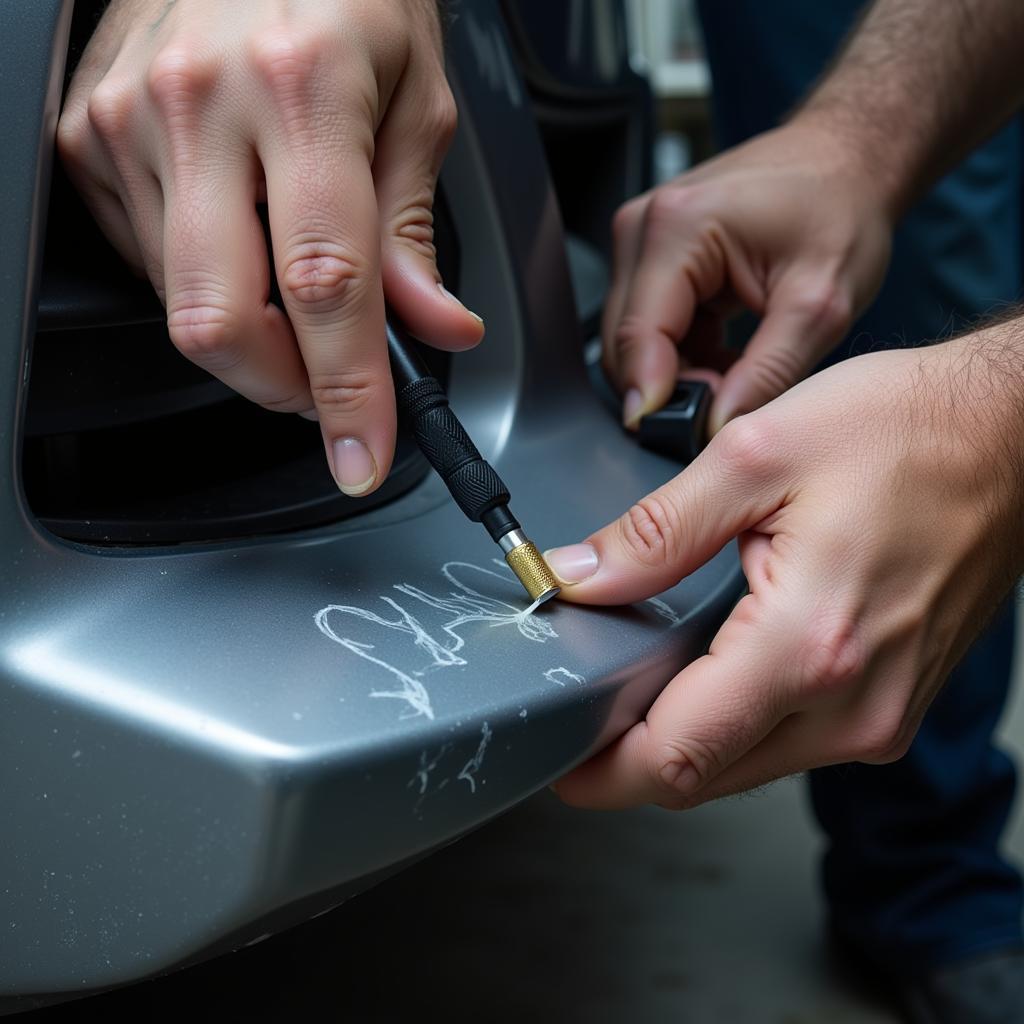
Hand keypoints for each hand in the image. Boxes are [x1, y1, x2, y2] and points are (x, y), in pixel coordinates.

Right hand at [57, 0, 482, 493]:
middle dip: (282, 388)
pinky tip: (239, 237)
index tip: (363, 457)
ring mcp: (128, 119)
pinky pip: (146, 264)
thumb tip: (432, 329)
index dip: (347, 393)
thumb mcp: (418, 103)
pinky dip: (205, 285)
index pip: (325, 286)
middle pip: (221, 322)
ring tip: (293, 283)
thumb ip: (414, 233)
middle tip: (330, 385)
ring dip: (251, 336)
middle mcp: (200, 104)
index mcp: (303, 88)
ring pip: (182, 307)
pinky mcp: (88, 135)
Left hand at [545, 324, 1023, 808]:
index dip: (603, 772)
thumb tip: (578, 578)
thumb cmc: (904, 433)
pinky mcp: (891, 703)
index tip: (560, 761)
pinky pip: (792, 740)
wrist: (1008, 438)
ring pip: (747, 766)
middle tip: (584, 724)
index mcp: (807, 646)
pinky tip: (710, 674)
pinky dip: (737, 723)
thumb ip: (655, 533)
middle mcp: (851, 704)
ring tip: (637, 692)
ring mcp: (879, 713)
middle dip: (632, 763)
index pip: (678, 756)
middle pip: (707, 778)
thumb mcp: (755, 459)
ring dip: (685, 743)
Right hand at [603, 120, 892, 434]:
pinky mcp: (650, 254)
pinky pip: (647, 326)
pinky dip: (681, 354)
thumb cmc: (841, 210)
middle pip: (624, 342)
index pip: (639, 336)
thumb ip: (767, 372)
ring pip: (632, 340)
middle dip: (668, 386)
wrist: (846, 158)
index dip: (656, 396)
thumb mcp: (821, 304)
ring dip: (676, 372)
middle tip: (728, 405)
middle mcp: (643, 226)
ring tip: (736, 377)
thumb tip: (717, 426)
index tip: (684, 433)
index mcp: (678, 227)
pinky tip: (725, 358)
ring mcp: (640, 237)